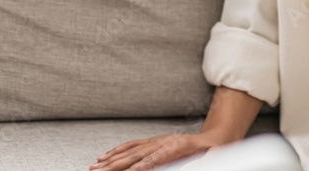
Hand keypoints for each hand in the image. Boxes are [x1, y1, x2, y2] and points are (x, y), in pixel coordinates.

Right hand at [90, 133, 222, 170]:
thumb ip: (189, 166)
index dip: (136, 168)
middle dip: (114, 165)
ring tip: (95, 167)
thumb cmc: (209, 152)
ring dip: (111, 159)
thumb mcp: (205, 160)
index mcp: (174, 148)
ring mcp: (156, 140)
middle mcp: (162, 142)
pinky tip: (104, 156)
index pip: (151, 161)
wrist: (214, 139)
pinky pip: (132, 145)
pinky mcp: (153, 140)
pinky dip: (117, 151)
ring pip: (130, 150)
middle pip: (134, 156)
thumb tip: (177, 167)